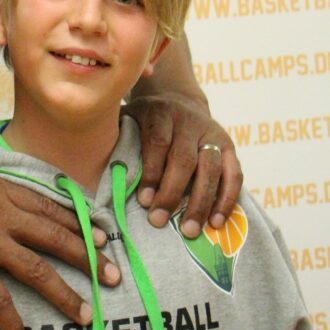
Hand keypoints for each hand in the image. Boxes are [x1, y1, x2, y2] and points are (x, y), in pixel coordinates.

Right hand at [0, 157, 119, 329]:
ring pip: (38, 270)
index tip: (100, 237)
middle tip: (112, 276)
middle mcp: (1, 213)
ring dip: (65, 295)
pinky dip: (12, 323)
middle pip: (55, 236)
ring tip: (86, 315)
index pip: (49, 207)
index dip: (78, 223)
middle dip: (88, 258)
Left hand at [121, 92, 242, 237]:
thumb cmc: (145, 121)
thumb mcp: (129, 119)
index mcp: (159, 112)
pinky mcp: (228, 145)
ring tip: (190, 230)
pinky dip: (226, 199)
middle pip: (183, 158)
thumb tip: (96, 173)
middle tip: (158, 221)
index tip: (143, 201)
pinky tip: (217, 221)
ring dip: (201, 201)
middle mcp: (187, 120)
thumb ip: (119, 141)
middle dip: (171, 193)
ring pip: (210, 168)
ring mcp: (211, 132)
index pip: (157, 142)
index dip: (151, 172)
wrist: (178, 100)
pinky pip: (233, 173)